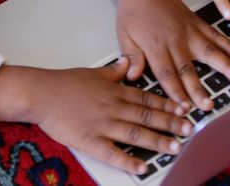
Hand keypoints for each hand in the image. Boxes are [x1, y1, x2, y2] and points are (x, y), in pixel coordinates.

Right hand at [28, 59, 191, 174]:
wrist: (40, 93)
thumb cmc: (63, 83)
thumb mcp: (93, 72)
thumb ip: (114, 71)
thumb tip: (128, 63)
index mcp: (115, 91)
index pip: (148, 99)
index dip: (168, 106)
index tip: (184, 110)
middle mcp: (113, 108)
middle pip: (147, 117)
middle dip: (171, 124)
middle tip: (189, 129)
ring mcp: (103, 124)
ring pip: (136, 134)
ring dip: (157, 141)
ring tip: (175, 147)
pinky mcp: (90, 140)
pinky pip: (113, 153)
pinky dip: (128, 161)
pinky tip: (141, 166)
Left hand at [116, 0, 229, 111]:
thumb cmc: (133, 11)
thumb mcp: (123, 35)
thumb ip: (132, 57)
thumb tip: (131, 77)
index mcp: (155, 46)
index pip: (166, 74)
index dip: (176, 93)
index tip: (184, 108)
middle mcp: (175, 40)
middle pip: (188, 69)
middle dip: (199, 89)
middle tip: (209, 105)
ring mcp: (189, 31)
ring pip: (210, 52)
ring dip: (226, 67)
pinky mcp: (197, 23)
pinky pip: (215, 35)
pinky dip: (229, 45)